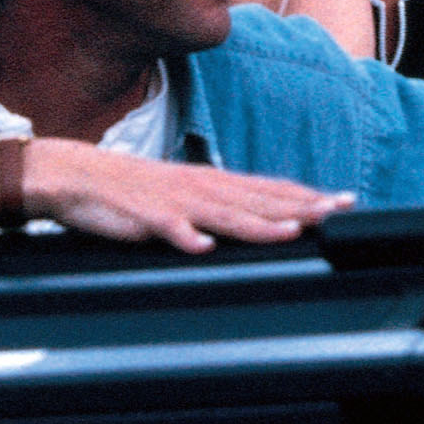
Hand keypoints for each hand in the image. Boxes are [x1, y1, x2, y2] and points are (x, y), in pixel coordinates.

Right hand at [25, 141, 354, 251]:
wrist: (77, 176)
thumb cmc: (134, 192)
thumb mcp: (184, 195)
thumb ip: (218, 206)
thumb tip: (256, 218)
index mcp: (212, 183)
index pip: (270, 188)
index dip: (308, 196)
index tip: (346, 201)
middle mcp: (201, 187)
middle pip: (259, 199)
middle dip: (301, 206)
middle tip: (339, 210)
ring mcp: (174, 202)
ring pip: (223, 214)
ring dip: (258, 223)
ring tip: (289, 230)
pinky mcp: (143, 217)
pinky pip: (167, 229)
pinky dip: (186, 236)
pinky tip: (202, 246)